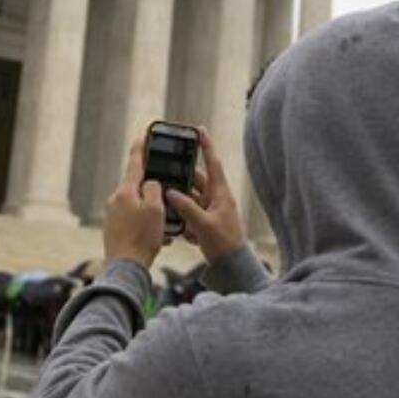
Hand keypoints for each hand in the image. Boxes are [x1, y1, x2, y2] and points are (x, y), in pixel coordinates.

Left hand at [103, 138, 165, 268]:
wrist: (125, 268)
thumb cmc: (142, 238)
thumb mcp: (156, 210)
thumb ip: (154, 190)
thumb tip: (150, 184)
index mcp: (125, 192)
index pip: (134, 164)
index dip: (141, 149)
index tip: (142, 136)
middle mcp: (115, 200)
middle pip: (137, 187)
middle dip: (153, 193)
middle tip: (165, 200)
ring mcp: (112, 215)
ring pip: (137, 206)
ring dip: (152, 213)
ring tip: (164, 228)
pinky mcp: (113, 228)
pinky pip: (132, 220)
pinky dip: (146, 225)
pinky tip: (157, 238)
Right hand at [164, 127, 244, 262]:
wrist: (231, 267)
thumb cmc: (224, 244)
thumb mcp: (204, 225)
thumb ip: (186, 208)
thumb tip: (171, 193)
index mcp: (220, 193)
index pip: (212, 163)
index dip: (206, 146)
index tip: (199, 129)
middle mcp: (216, 198)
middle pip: (195, 180)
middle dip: (181, 178)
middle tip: (166, 172)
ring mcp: (210, 210)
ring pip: (189, 197)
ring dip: (179, 201)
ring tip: (167, 203)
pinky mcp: (205, 222)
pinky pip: (189, 213)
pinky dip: (182, 217)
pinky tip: (178, 227)